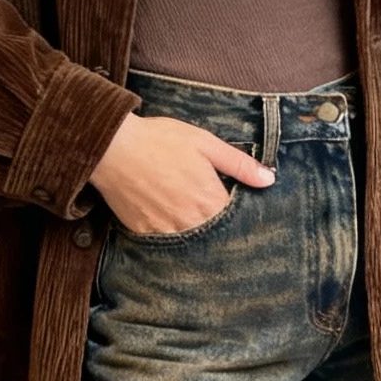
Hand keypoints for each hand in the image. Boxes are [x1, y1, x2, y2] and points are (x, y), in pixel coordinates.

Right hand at [89, 113, 274, 234]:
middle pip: (213, 235)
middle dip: (215, 227)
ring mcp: (165, 230)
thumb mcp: (205, 144)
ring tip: (186, 214)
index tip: (234, 209)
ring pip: (189, 240)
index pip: (235, 221)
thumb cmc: (160, 140)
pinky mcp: (143, 232)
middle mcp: (190, 222)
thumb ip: (239, 165)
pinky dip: (168, 232)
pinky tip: (165, 216)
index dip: (237, 216)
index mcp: (210, 201)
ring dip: (192, 232)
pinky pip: (162, 240)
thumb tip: (269, 180)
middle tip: (211, 216)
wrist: (112, 147)